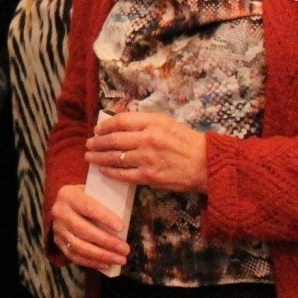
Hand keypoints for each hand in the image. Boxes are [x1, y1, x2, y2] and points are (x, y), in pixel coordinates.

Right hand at [49, 183, 128, 272]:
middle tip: (125, 249)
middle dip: (106, 242)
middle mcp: (60, 212)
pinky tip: (106, 264)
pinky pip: (74, 256)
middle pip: (83, 230)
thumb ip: (107, 199)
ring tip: (120, 259)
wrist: (68, 204)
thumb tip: (126, 213)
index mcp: (68, 195)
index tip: (121, 227)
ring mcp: (58, 229)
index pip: (88, 207)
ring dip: (101, 255)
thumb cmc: (89, 198)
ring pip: (78, 246)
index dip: (104, 217)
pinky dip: (91, 262)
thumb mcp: (95, 192)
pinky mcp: (58, 242)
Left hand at [86, 111, 207, 192]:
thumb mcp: (168, 124)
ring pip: (114, 158)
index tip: (97, 129)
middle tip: (89, 144)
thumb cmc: (189, 143)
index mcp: (153, 123)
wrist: (208, 165)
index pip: (120, 121)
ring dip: (98, 158)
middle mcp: (148, 139)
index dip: (104, 126)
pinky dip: (110, 173)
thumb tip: (120, 123)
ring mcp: (147, 159)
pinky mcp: (149, 176)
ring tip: (89, 157)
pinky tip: (103, 171)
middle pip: (113, 140)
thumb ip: (145, 123)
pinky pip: (123, 174)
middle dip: (96, 142)